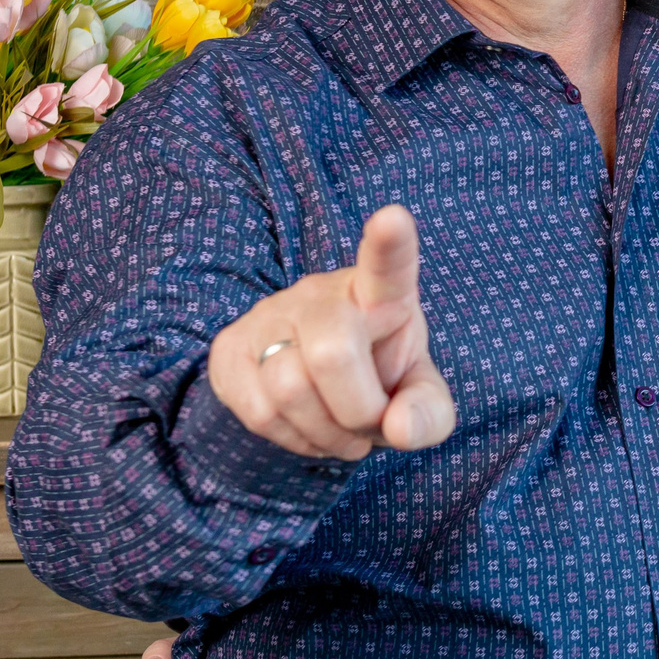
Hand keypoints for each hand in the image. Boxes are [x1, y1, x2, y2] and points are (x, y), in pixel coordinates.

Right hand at [208, 204, 457, 456]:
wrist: (321, 390)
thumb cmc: (380, 379)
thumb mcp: (418, 396)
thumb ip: (428, 412)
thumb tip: (400, 429)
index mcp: (381, 292)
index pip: (386, 264)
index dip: (389, 243)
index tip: (393, 219)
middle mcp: (320, 292)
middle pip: (332, 353)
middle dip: (357, 410)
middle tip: (369, 423)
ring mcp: (269, 315)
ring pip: (288, 390)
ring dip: (326, 434)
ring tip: (342, 431)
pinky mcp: (230, 348)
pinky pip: (258, 412)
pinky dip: (293, 439)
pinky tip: (309, 429)